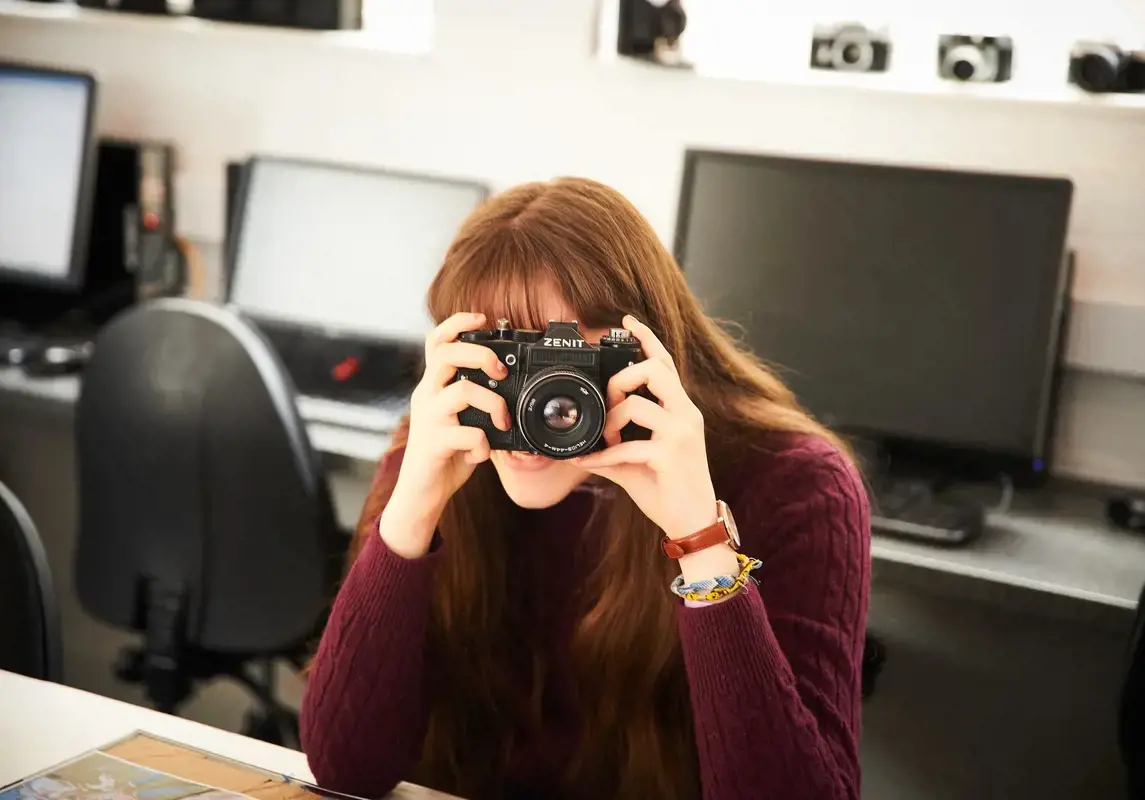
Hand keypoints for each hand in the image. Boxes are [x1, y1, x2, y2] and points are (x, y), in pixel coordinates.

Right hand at [381, 312, 510, 557]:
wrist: (421, 493)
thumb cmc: (445, 454)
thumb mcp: (459, 419)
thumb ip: (475, 401)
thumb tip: (508, 388)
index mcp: (433, 386)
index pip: (435, 342)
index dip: (455, 322)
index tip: (481, 317)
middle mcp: (426, 396)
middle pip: (446, 354)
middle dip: (479, 354)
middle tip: (501, 372)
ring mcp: (429, 419)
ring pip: (461, 391)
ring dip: (492, 403)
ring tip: (502, 420)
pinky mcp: (434, 444)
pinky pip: (467, 434)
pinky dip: (483, 444)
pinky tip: (483, 452)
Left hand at [575, 316, 734, 579]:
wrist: (693, 524)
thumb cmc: (667, 489)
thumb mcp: (639, 459)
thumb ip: (615, 445)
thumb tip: (580, 445)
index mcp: (680, 409)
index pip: (666, 363)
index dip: (646, 338)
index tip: (626, 320)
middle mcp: (686, 415)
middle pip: (654, 370)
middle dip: (621, 378)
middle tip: (607, 402)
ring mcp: (682, 434)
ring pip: (638, 405)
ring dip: (610, 422)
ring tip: (604, 441)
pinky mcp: (672, 456)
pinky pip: (630, 446)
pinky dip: (605, 455)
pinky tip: (594, 462)